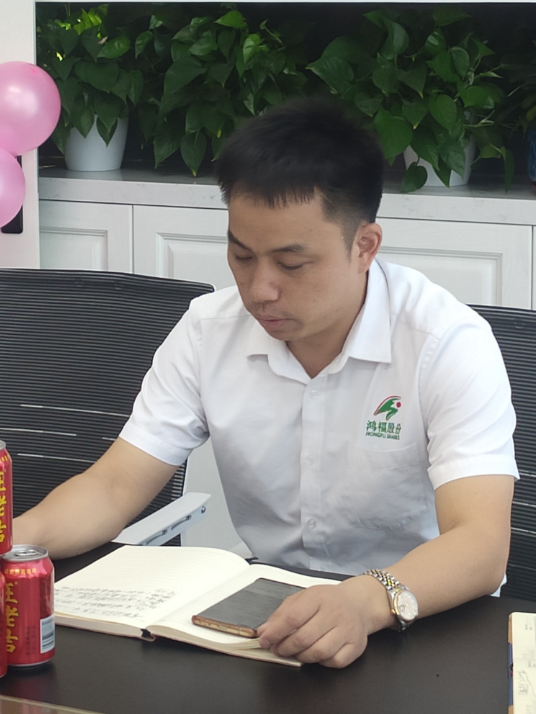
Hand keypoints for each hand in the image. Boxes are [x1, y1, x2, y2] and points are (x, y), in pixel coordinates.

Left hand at [256, 576, 391, 667]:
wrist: (359, 603)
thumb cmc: (327, 601)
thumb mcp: (303, 598)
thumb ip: (282, 614)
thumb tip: (264, 631)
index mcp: (318, 597)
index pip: (293, 617)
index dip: (276, 632)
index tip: (265, 640)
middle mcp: (334, 613)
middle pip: (304, 638)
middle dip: (285, 648)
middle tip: (277, 649)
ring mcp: (347, 630)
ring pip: (318, 653)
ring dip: (301, 657)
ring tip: (294, 652)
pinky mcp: (356, 646)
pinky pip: (334, 662)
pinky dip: (321, 662)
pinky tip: (316, 654)